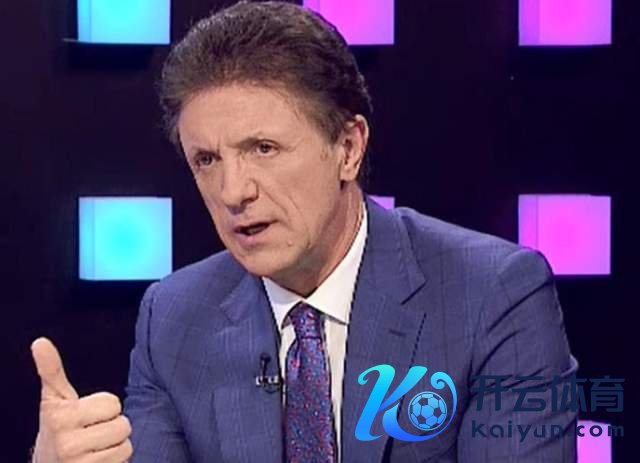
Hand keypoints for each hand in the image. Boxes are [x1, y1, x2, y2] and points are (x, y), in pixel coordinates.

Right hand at [31, 338, 132, 462]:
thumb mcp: (54, 400)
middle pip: (122, 425)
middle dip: (112, 427)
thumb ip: (51, 371)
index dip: (104, 408)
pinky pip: (123, 461)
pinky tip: (98, 461)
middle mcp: (66, 442)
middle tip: (92, 433)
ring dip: (116, 446)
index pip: (113, 403)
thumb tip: (40, 342)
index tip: (85, 415)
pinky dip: (116, 461)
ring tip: (95, 448)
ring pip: (126, 445)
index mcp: (60, 416)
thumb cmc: (57, 427)